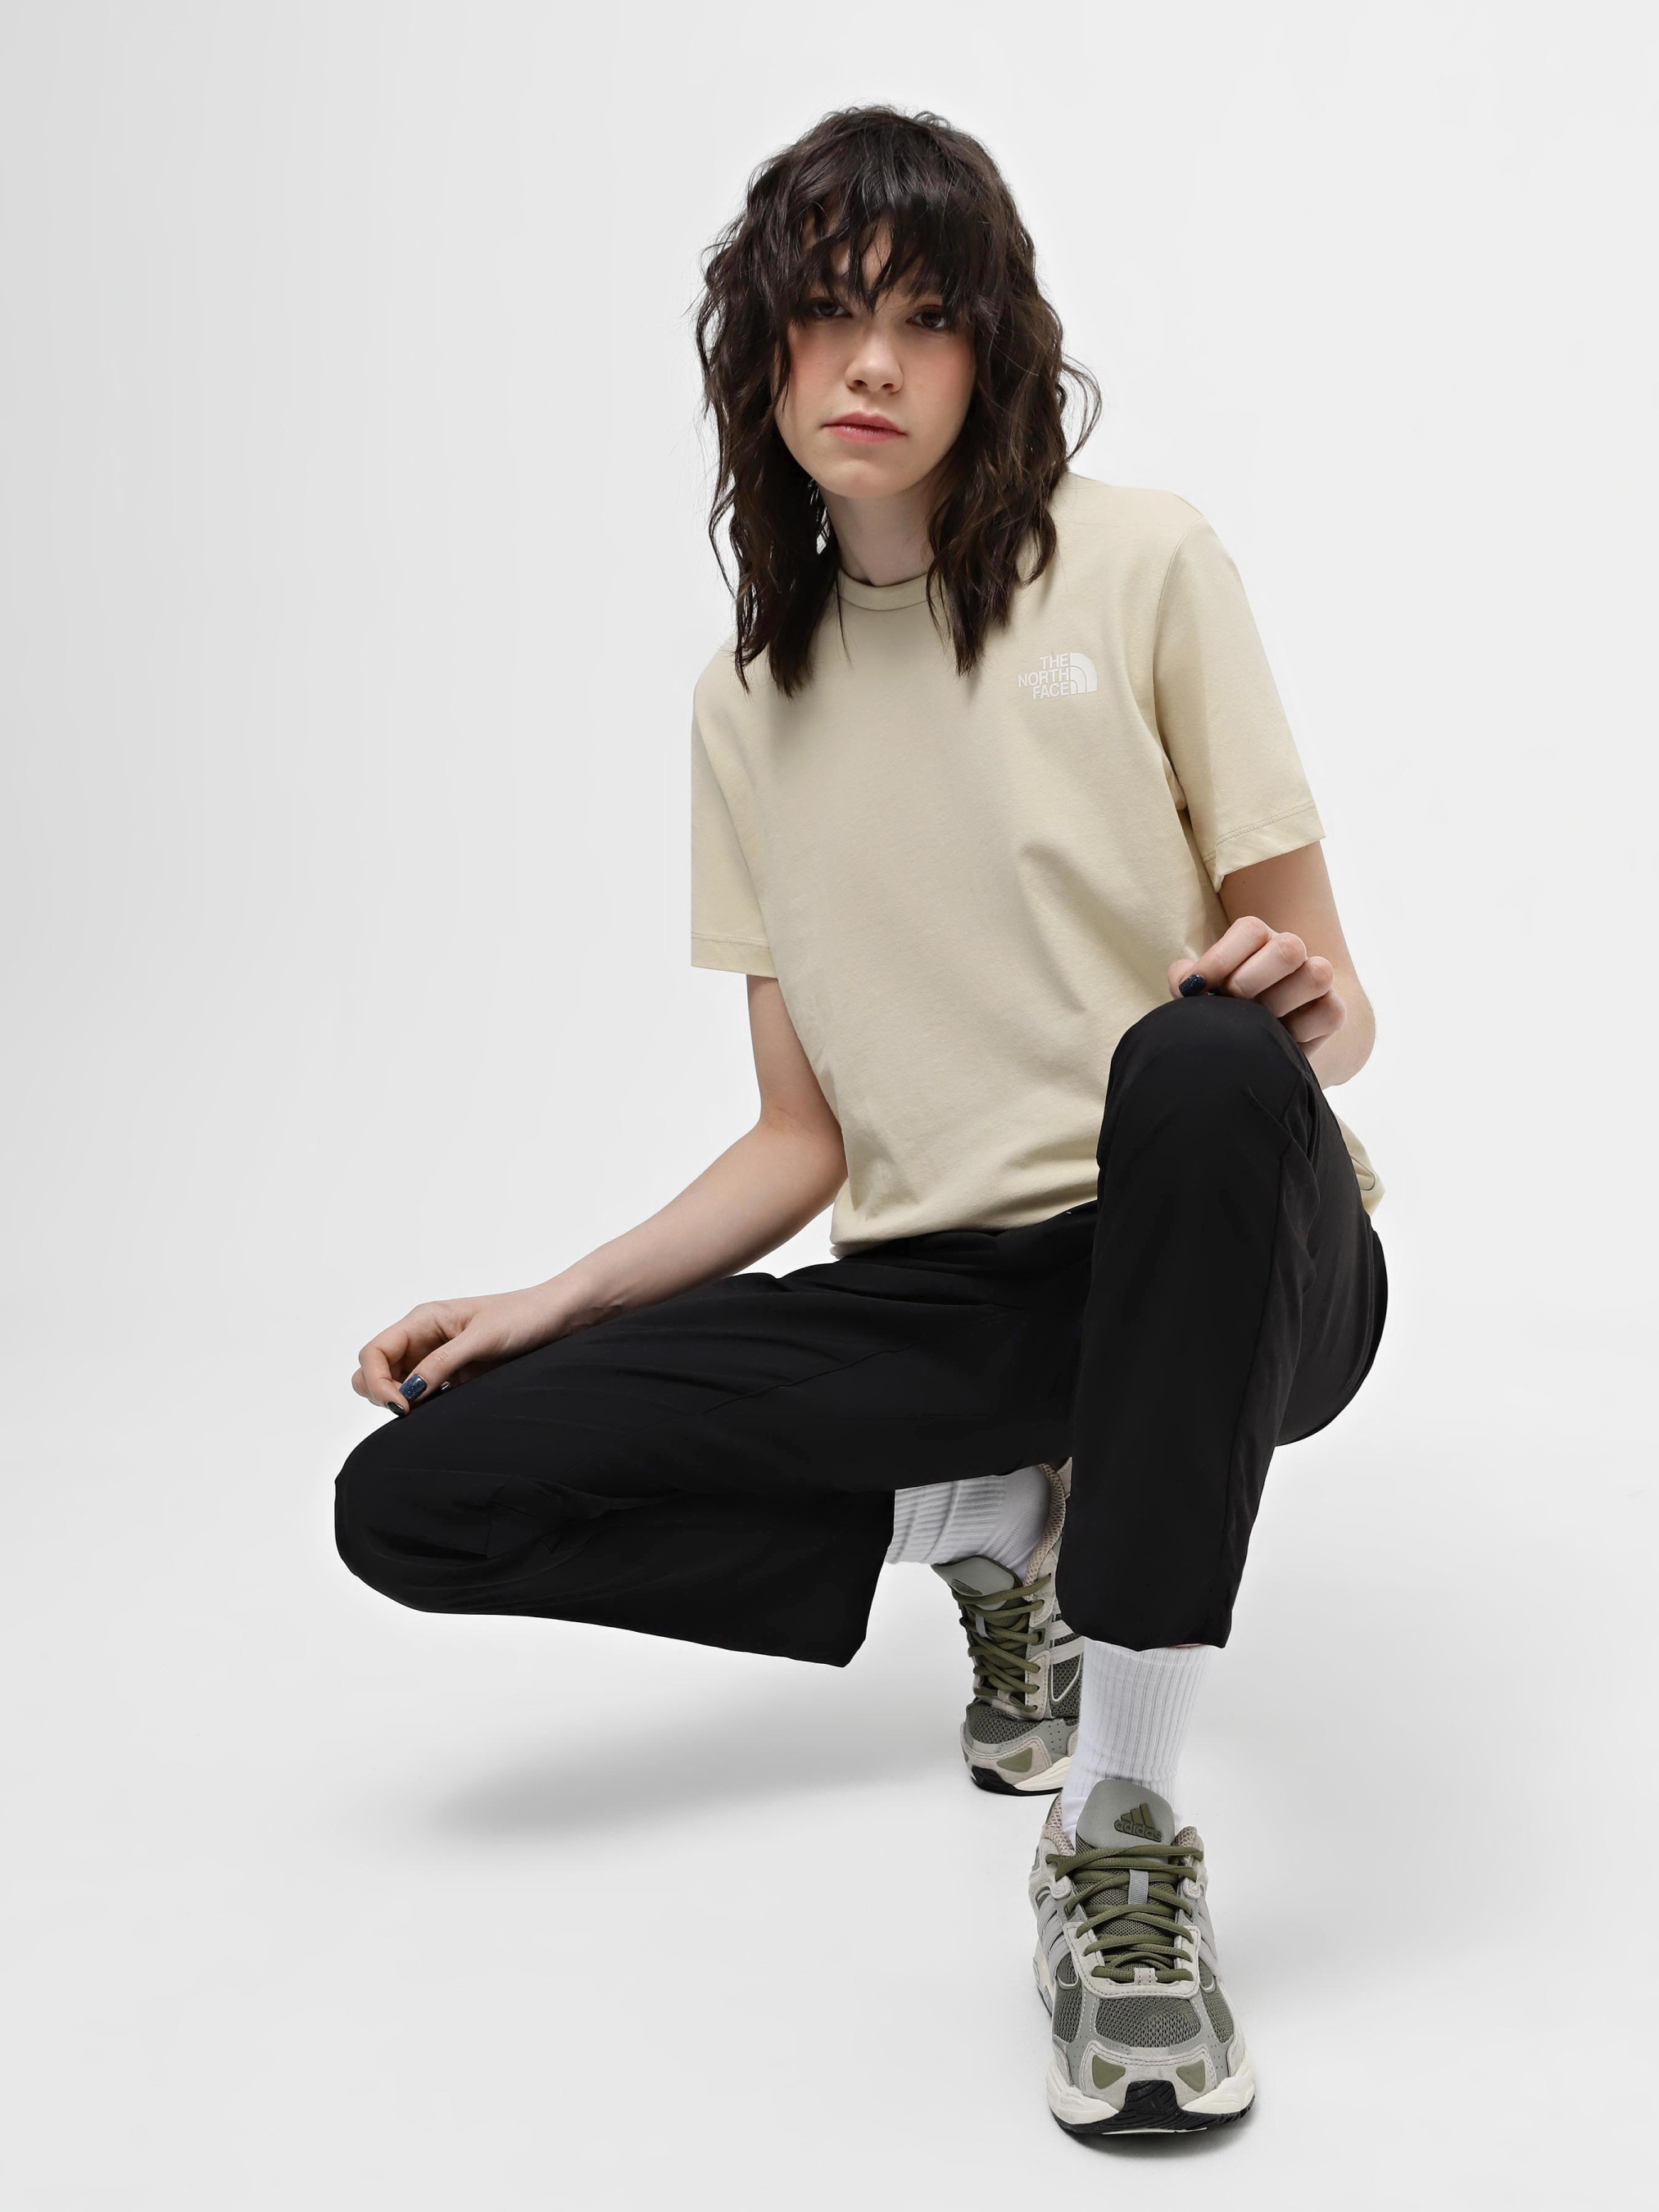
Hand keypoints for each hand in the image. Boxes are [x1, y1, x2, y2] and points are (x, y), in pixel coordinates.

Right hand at [352, 1284, 578, 1413]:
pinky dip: (422, 1408)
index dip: (376, 1382)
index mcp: (422, 1320)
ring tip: (430, 1411)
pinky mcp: (454, 1375)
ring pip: (396, 1386)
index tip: (402, 1406)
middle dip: (381, 1393)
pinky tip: (439, 1413)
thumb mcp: (482, 1338)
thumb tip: (409, 1392)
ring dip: (401, 1402)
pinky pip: (423, 1395)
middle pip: (374, 1371)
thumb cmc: (523, 1316)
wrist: (558, 1318)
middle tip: (411, 1411)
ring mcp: (437, 1358)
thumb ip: (443, 1362)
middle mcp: (423, 1338)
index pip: (373, 1353)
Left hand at [1167, 914, 1346, 1052]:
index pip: (1250, 930)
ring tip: (1258, 1024)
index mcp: (1257, 940)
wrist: (1268, 1040)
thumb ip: (1187, 981)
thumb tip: (1186, 982)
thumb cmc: (1228, 1008)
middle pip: (1288, 948)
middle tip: (1232, 1005)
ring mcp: (1316, 978)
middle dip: (1252, 981)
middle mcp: (1291, 952)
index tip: (1196, 988)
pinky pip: (1330, 1012)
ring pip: (1318, 974)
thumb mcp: (1202, 993)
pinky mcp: (1333, 1010)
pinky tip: (1279, 1040)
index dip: (1221, 958)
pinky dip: (1303, 1031)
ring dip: (1280, 1004)